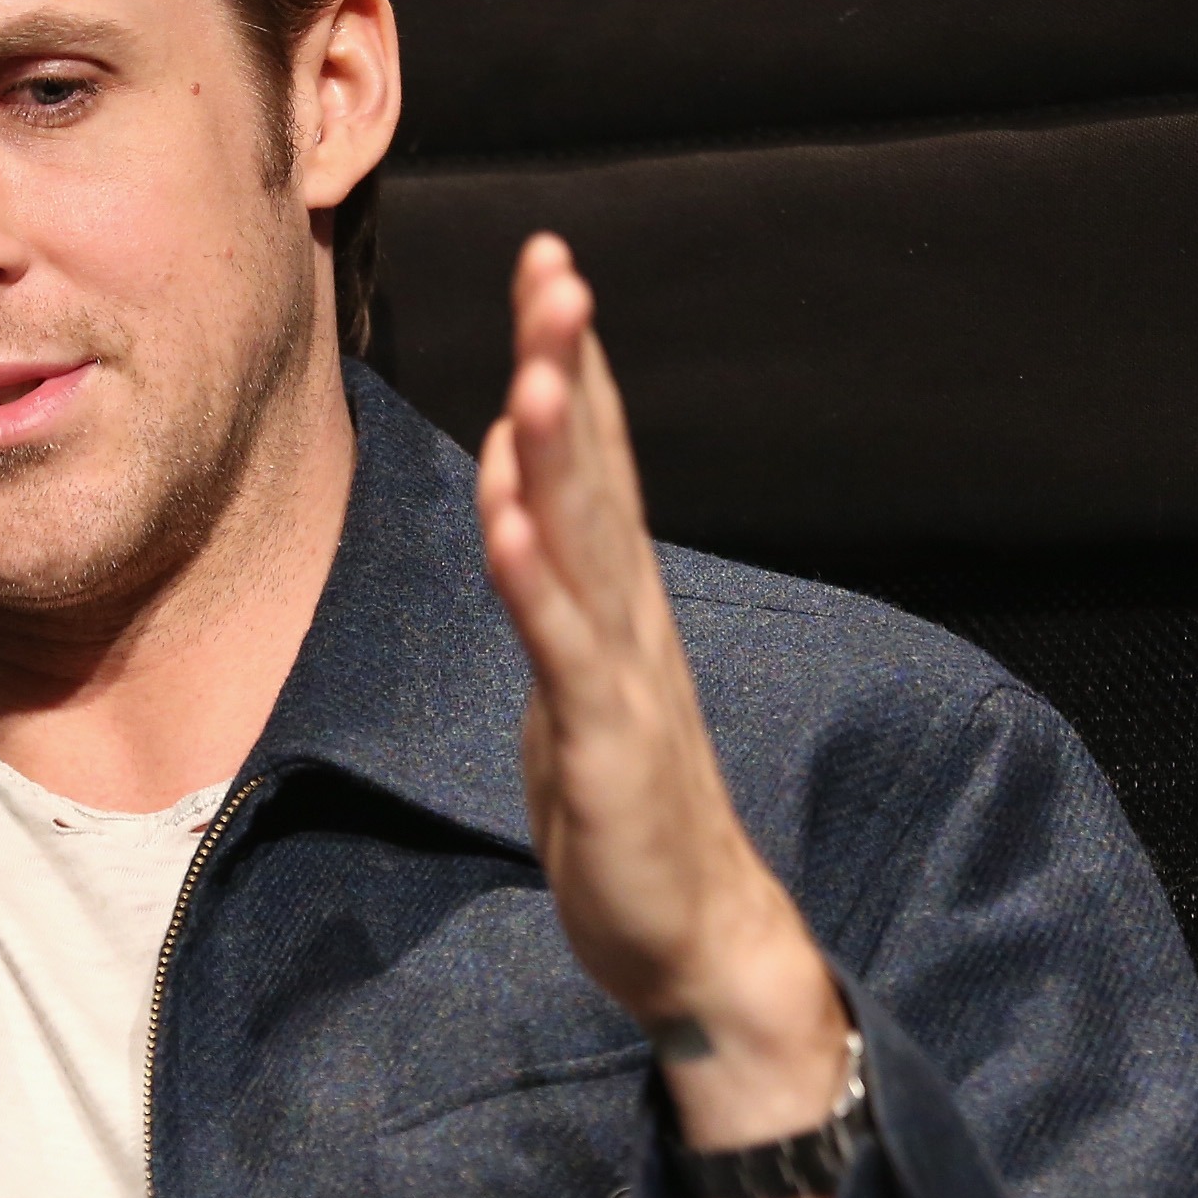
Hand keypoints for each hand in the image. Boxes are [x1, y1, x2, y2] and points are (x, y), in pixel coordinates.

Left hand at [477, 235, 848, 1197]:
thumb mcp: (575, 672)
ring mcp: (622, 676)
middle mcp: (630, 616)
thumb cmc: (625, 801)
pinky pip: (564, 648)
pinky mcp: (604, 743)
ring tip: (537, 362)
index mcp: (619, 598)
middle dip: (573, 364)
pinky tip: (508, 516)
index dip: (574, 360)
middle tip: (557, 264)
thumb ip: (554, 576)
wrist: (689, 934)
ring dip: (561, 450)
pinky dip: (535, 579)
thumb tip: (523, 475)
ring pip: (587, 541)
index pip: (597, 457)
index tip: (550, 263)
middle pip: (598, 469)